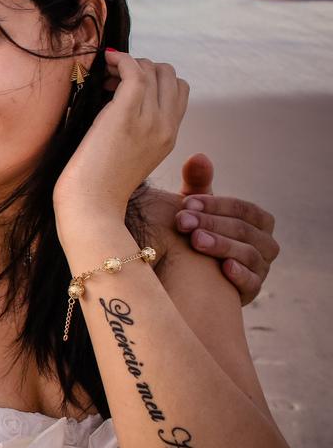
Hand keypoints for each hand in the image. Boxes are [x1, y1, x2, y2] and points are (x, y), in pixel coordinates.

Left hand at [55, 51, 188, 225]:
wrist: (91, 207)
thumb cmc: (99, 184)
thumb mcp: (130, 153)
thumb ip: (136, 129)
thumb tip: (120, 99)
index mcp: (169, 136)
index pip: (179, 90)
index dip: (155, 79)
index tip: (125, 88)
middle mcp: (166, 126)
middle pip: (169, 75)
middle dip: (143, 67)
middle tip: (114, 81)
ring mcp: (149, 121)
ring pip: (153, 70)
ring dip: (129, 63)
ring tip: (107, 77)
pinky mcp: (124, 116)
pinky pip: (134, 72)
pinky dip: (121, 59)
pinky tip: (106, 62)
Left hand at [175, 153, 278, 304]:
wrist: (188, 273)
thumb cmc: (194, 231)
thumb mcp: (195, 209)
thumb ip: (198, 184)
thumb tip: (199, 156)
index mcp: (257, 221)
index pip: (243, 209)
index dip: (217, 205)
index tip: (187, 203)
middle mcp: (264, 244)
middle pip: (245, 230)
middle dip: (213, 223)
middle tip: (183, 221)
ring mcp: (260, 268)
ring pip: (249, 254)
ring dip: (222, 246)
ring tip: (196, 240)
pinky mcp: (250, 291)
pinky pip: (252, 283)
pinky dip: (240, 275)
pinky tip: (224, 268)